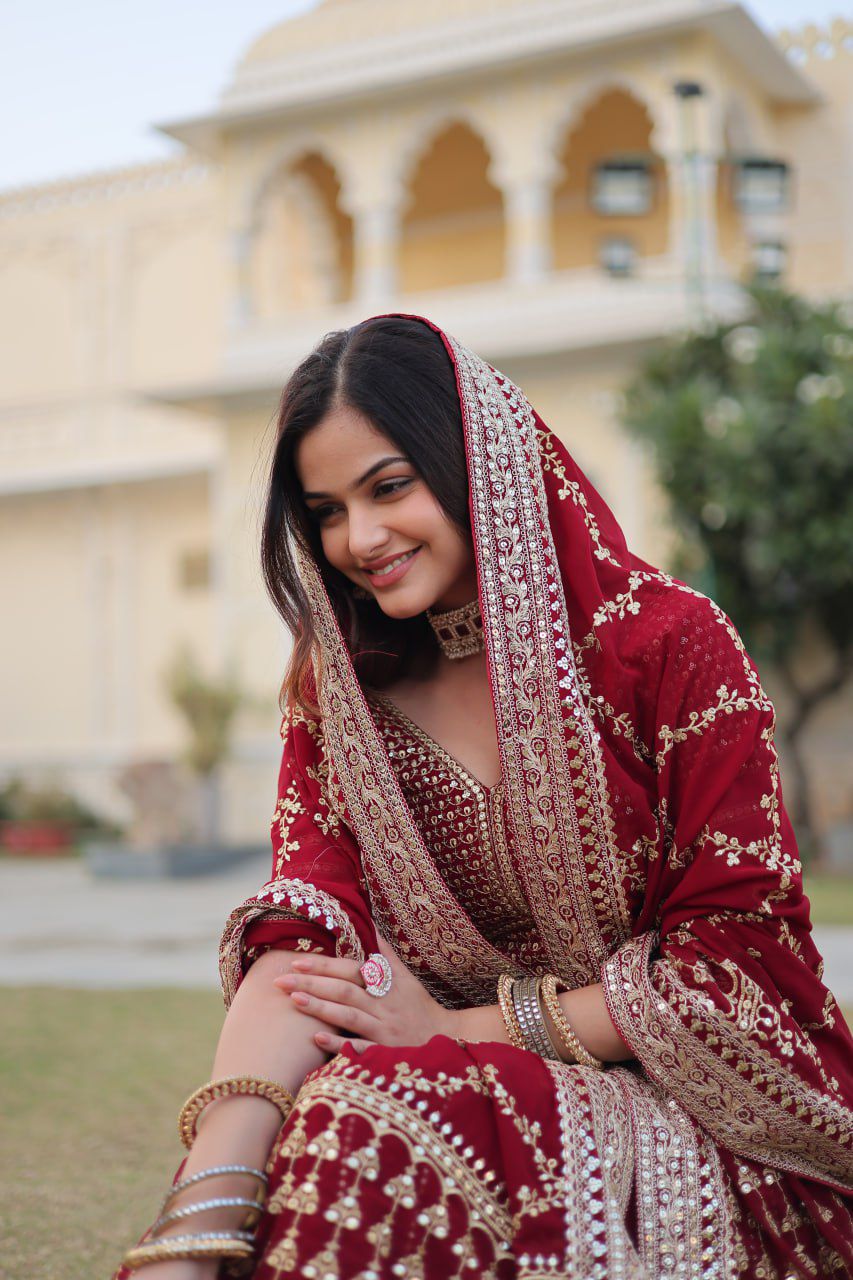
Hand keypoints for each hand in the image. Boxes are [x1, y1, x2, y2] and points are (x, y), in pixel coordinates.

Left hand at [273, 933, 458, 1054]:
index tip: (296, 961)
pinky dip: (339, 1043)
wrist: (448, 1039)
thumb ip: (386, 955)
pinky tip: (316, 1038)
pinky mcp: (387, 1052)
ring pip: (349, 1015)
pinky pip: (361, 1047)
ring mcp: (385, 1029)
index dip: (324, 965)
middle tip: (280, 980)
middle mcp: (383, 1004)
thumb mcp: (406, 978)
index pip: (350, 970)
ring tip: (294, 1000)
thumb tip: (373, 926)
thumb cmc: (420, 1007)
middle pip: (344, 990)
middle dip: (312, 983)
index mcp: (385, 984)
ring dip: (321, 1008)